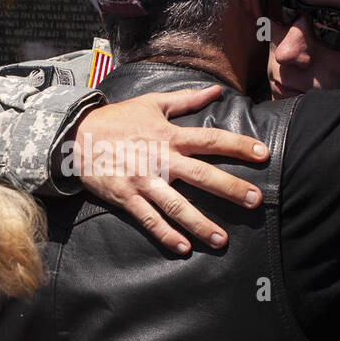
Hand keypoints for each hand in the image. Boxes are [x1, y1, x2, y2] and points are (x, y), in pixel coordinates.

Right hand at [67, 86, 267, 253]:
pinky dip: (166, 235)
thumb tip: (216, 91)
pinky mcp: (126, 197)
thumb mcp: (152, 103)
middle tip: (255, 201)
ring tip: (222, 240)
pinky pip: (149, 219)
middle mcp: (160, 159)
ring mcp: (143, 181)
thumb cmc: (117, 119)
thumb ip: (186, 99)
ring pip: (177, 205)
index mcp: (169, 135)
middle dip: (230, 188)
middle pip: (201, 175)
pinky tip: (183, 249)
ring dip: (200, 224)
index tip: (263, 154)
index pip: (211, 140)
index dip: (238, 146)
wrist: (76, 135)